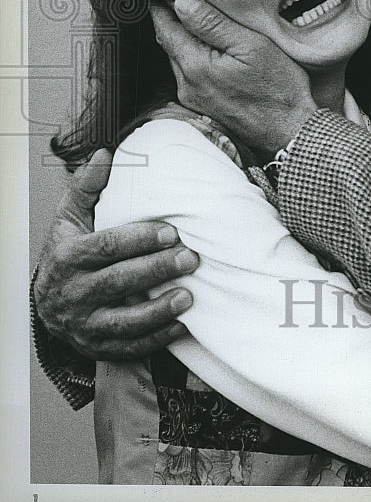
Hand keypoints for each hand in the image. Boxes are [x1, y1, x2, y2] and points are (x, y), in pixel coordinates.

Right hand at [34, 149, 198, 359]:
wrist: (47, 302)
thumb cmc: (67, 252)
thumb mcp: (69, 218)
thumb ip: (87, 187)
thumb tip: (105, 154)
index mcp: (68, 257)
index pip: (106, 247)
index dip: (140, 239)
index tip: (171, 232)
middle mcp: (73, 293)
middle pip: (119, 281)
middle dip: (157, 269)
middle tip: (191, 258)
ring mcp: (84, 324)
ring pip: (123, 320)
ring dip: (158, 310)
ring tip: (188, 296)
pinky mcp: (96, 347)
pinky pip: (127, 347)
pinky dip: (154, 339)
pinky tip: (180, 326)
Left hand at [151, 0, 317, 158]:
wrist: (290, 132)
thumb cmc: (278, 89)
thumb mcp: (250, 45)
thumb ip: (213, 23)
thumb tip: (182, 2)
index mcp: (196, 66)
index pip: (165, 29)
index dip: (161, 8)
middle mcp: (187, 85)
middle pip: (169, 45)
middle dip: (173, 24)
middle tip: (180, 2)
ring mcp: (194, 100)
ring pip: (179, 61)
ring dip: (185, 42)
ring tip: (201, 26)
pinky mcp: (204, 108)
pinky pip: (190, 77)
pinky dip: (195, 60)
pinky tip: (214, 55)